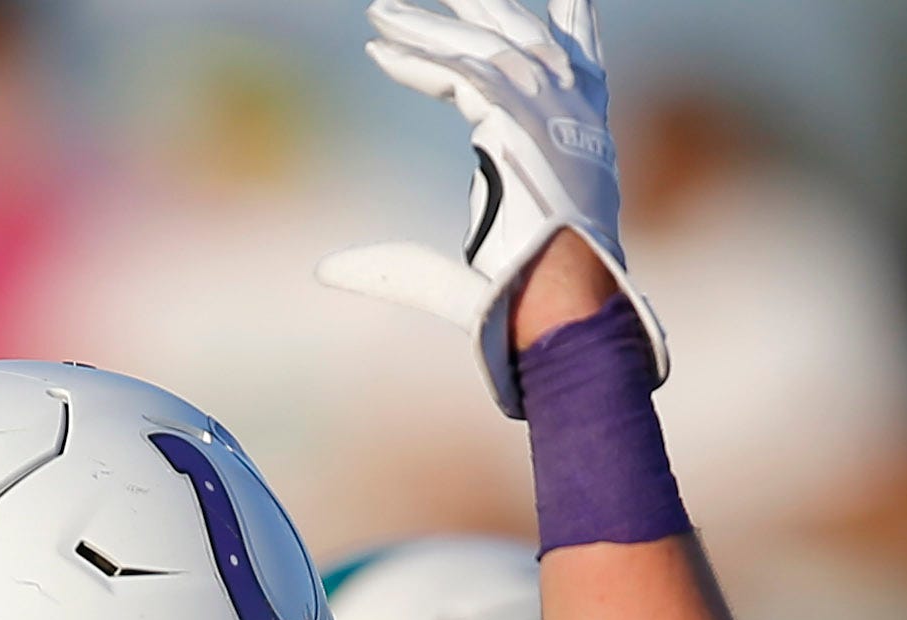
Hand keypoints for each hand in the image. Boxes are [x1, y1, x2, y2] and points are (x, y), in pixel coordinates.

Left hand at [319, 0, 668, 416]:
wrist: (564, 302)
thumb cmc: (532, 296)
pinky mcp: (514, 116)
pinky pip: (456, 75)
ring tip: (380, 10)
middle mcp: (572, 111)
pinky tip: (377, 51)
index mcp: (585, 135)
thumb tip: (322, 270)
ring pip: (478, 48)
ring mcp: (548, 108)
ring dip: (424, 27)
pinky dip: (413, 64)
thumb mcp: (472, 262)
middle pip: (518, 35)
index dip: (569, 22)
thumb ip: (400, 261)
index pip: (576, 59)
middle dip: (479, 4)